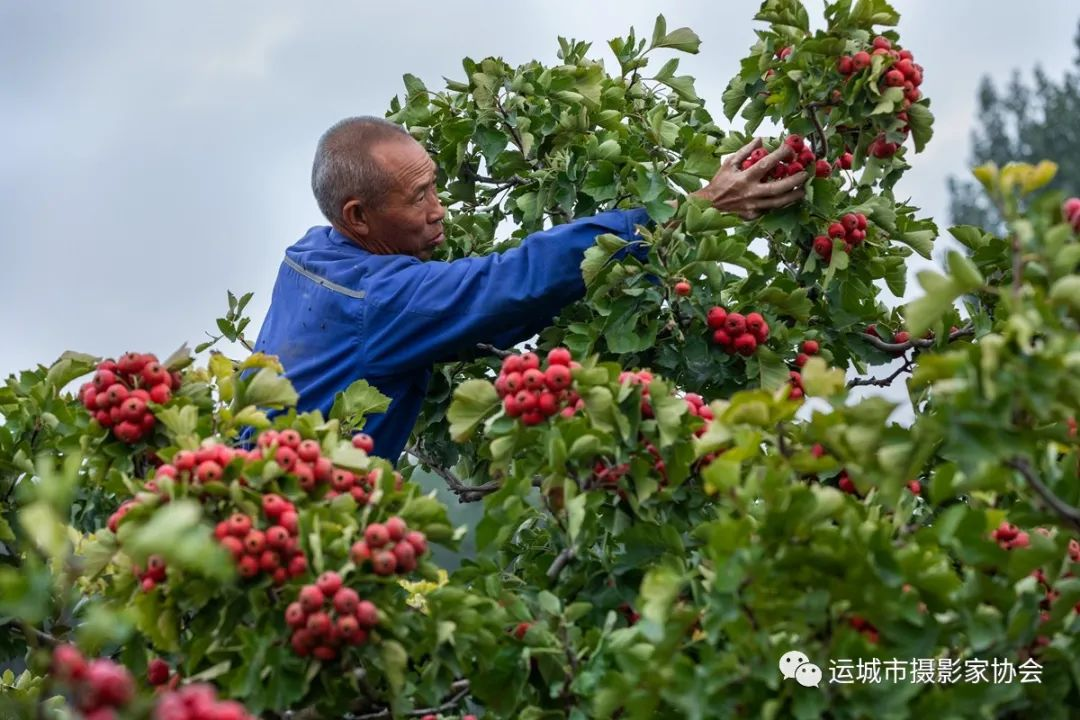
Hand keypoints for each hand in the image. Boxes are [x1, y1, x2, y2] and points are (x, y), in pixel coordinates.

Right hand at [692, 138, 807, 219]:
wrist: (708, 205)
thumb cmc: (719, 183)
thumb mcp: (729, 163)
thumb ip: (745, 151)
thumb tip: (760, 140)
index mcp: (744, 178)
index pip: (766, 164)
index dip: (780, 156)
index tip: (790, 149)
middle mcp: (750, 193)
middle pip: (777, 188)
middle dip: (793, 180)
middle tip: (805, 174)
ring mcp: (752, 206)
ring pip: (777, 203)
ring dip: (792, 196)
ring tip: (803, 191)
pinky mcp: (752, 216)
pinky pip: (770, 210)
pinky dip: (780, 204)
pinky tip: (788, 199)